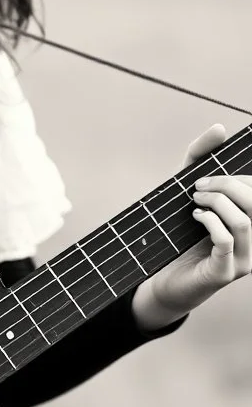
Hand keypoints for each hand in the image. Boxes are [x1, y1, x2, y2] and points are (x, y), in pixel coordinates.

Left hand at [132, 123, 251, 330]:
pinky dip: (210, 223)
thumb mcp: (187, 190)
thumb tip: (220, 128)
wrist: (162, 279)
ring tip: (195, 199)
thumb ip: (200, 158)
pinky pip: (226, 241)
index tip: (210, 174)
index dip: (240, 178)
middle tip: (199, 185)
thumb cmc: (179, 233)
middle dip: (228, 185)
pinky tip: (196, 217)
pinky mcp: (225, 273)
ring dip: (217, 202)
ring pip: (245, 222)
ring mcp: (245, 260)